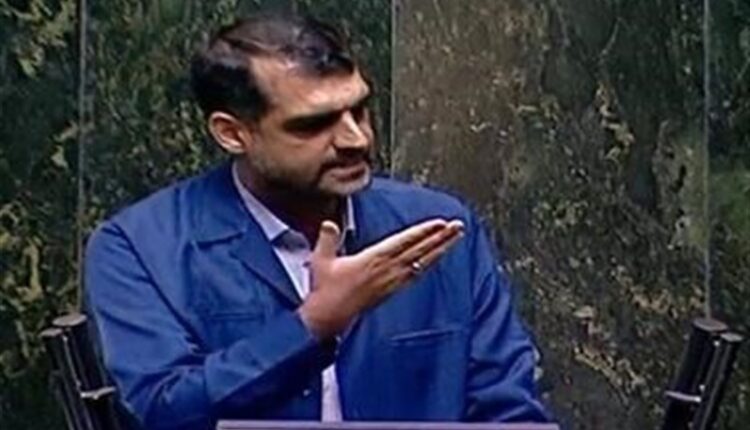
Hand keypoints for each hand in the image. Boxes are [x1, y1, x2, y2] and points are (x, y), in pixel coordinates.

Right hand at [298, 218, 464, 338]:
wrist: (328, 319)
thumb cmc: (325, 291)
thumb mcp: (322, 260)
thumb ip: (327, 239)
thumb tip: (330, 224)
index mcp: (372, 259)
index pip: (404, 242)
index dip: (423, 232)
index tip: (440, 223)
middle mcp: (386, 270)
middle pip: (419, 250)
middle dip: (440, 237)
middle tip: (458, 226)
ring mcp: (391, 282)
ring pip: (422, 262)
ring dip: (439, 249)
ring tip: (454, 238)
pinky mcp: (391, 291)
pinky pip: (415, 275)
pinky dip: (428, 264)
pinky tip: (437, 258)